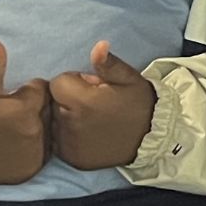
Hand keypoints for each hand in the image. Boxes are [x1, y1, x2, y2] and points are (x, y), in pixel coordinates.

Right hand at [0, 37, 51, 184]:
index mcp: (23, 108)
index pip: (42, 90)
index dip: (27, 91)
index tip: (11, 98)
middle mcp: (34, 131)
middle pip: (48, 110)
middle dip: (34, 108)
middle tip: (10, 115)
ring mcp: (34, 154)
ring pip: (48, 131)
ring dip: (38, 128)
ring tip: (13, 131)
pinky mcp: (31, 170)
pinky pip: (44, 153)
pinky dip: (35, 149)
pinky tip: (16, 146)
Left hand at [49, 40, 159, 170]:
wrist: (152, 137)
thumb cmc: (138, 103)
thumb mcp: (128, 78)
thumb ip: (107, 63)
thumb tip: (99, 46)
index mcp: (83, 101)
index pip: (57, 83)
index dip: (74, 82)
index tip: (91, 87)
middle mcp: (71, 124)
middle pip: (53, 103)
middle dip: (68, 100)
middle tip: (93, 103)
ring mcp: (70, 145)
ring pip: (54, 123)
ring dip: (66, 119)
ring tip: (90, 119)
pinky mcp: (72, 159)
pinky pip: (58, 142)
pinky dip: (68, 137)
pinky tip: (87, 134)